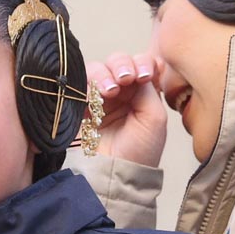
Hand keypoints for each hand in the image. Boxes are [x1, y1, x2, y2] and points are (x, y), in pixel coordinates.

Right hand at [85, 52, 167, 166]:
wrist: (112, 172)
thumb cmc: (138, 152)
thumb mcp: (155, 118)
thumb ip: (148, 89)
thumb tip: (136, 68)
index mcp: (142, 93)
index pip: (142, 63)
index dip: (142, 62)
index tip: (144, 74)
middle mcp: (121, 92)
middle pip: (119, 61)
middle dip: (122, 65)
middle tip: (125, 79)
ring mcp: (99, 97)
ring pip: (98, 68)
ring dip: (104, 74)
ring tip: (109, 90)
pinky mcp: (80, 104)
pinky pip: (79, 83)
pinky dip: (87, 83)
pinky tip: (95, 95)